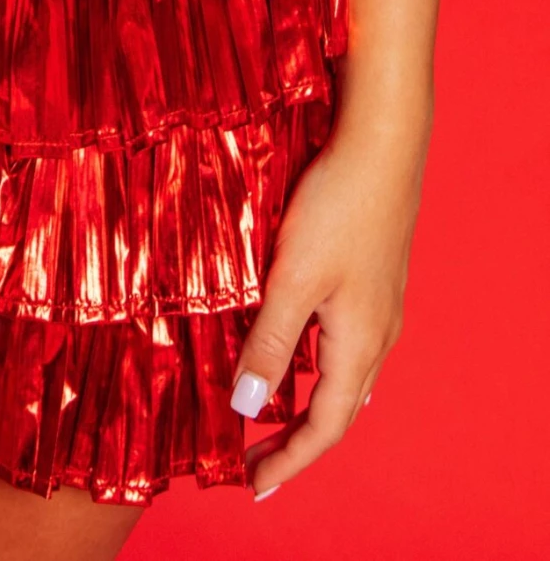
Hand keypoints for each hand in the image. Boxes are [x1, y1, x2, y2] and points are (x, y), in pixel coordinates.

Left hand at [230, 104, 429, 500]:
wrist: (382, 144)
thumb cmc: (338, 206)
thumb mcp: (292, 277)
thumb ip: (270, 341)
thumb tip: (246, 406)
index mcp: (359, 344)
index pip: (326, 426)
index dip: (290, 460)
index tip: (253, 484)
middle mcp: (377, 334)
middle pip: (338, 408)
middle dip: (297, 440)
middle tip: (256, 460)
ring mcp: (378, 306)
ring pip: (343, 375)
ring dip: (308, 402)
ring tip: (268, 415)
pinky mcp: (370, 278)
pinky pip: (344, 342)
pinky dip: (317, 364)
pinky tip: (295, 348)